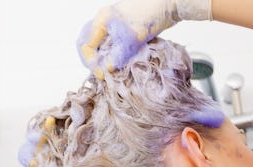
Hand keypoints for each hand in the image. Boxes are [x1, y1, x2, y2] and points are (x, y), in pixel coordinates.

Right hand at [77, 0, 211, 78]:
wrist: (167, 5)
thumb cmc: (148, 17)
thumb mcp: (130, 42)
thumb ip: (116, 57)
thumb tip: (106, 70)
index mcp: (100, 21)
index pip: (85, 46)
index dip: (91, 63)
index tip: (102, 74)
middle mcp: (103, 21)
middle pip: (89, 44)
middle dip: (93, 61)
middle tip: (101, 73)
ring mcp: (113, 23)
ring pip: (100, 45)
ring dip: (102, 58)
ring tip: (109, 70)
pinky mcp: (124, 28)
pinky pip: (111, 43)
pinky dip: (112, 54)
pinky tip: (118, 62)